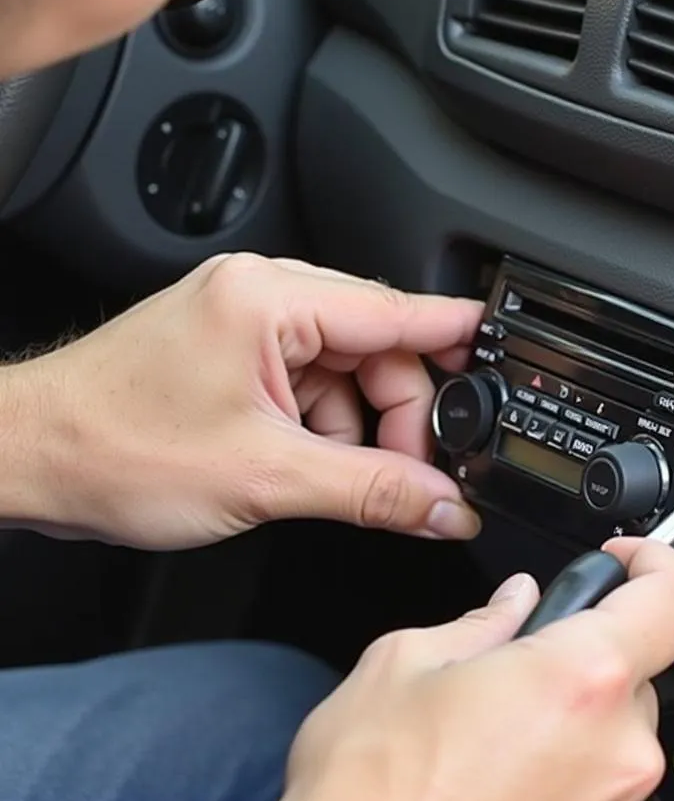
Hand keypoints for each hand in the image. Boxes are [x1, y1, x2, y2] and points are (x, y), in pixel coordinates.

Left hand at [0, 253, 483, 548]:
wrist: (29, 458)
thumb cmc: (114, 447)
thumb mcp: (264, 478)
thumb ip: (371, 491)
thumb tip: (442, 505)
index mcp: (270, 300)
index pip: (393, 310)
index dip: (453, 333)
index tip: (498, 349)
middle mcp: (261, 295)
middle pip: (376, 346)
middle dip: (401, 412)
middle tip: (414, 475)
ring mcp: (246, 319)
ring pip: (345, 367)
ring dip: (360, 424)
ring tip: (344, 478)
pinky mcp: (234, 348)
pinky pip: (310, 378)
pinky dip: (325, 423)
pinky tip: (312, 463)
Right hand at [279, 537, 673, 800]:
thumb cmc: (370, 793)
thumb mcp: (405, 664)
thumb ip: (482, 623)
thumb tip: (514, 603)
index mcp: (578, 681)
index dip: (656, 565)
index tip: (623, 561)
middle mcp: (616, 750)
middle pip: (634, 668)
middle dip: (579, 652)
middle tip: (515, 660)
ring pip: (613, 726)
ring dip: (567, 710)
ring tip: (489, 727)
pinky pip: (596, 778)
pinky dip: (559, 759)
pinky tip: (494, 769)